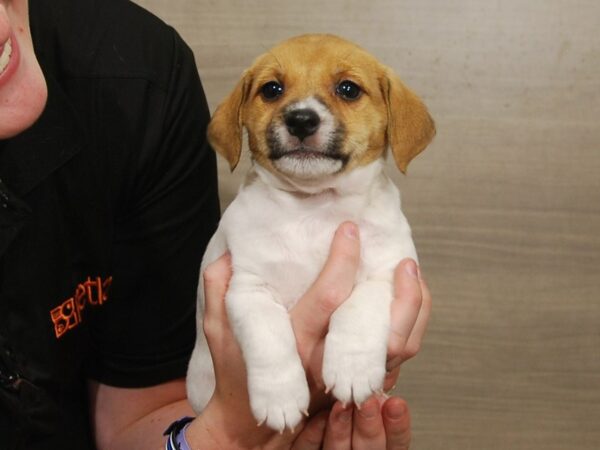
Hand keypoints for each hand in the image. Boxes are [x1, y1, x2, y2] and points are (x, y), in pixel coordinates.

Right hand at [187, 222, 430, 447]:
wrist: (256, 421)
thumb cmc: (237, 374)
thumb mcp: (222, 331)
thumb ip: (220, 293)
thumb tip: (228, 257)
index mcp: (295, 340)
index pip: (328, 296)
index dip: (342, 259)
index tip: (349, 229)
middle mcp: (328, 360)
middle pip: (378, 328)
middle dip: (398, 290)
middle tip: (403, 257)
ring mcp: (349, 373)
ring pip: (398, 345)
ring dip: (413, 307)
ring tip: (412, 271)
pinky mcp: (360, 379)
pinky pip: (399, 355)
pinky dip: (411, 325)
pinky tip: (410, 298)